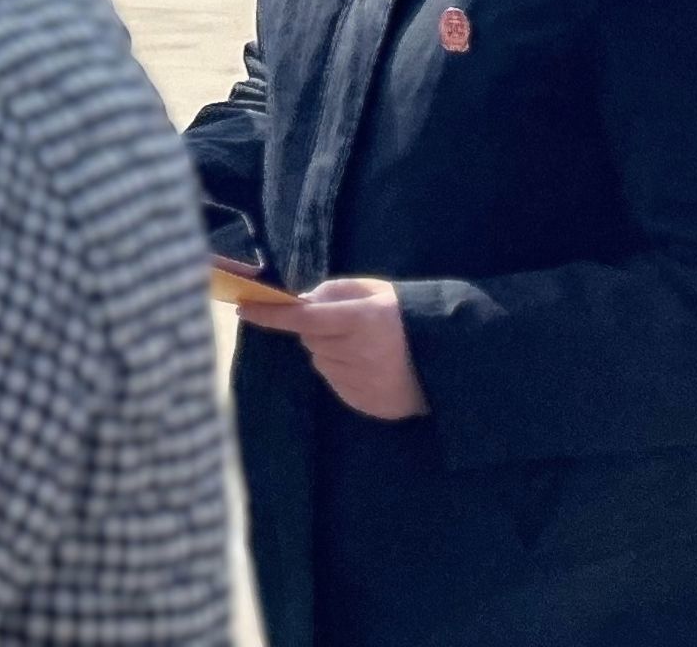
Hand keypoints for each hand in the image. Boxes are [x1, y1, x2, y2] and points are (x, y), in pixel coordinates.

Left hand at [237, 275, 428, 420]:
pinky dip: (344, 373)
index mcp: (361, 320)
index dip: (270, 314)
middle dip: (317, 330)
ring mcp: (364, 383)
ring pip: (321, 363)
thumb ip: (334, 292)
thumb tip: (300, 300)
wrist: (454, 359)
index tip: (243, 308)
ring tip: (365, 347)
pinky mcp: (368, 404)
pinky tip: (371, 367)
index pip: (302, 317)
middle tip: (345, 325)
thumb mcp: (375, 291)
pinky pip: (338, 384)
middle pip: (310, 340)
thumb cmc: (408, 317)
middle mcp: (359, 354)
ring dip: (331, 352)